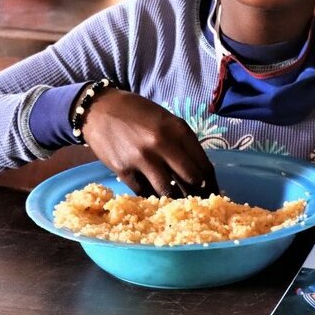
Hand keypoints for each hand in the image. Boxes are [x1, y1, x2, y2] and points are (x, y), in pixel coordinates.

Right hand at [80, 88, 218, 198]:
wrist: (100, 109)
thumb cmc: (138, 113)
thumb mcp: (167, 120)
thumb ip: (182, 143)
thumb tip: (199, 172)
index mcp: (178, 129)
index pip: (203, 164)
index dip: (211, 183)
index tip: (214, 194)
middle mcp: (162, 143)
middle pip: (190, 179)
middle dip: (197, 194)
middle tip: (199, 203)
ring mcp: (141, 158)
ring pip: (168, 190)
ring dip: (175, 199)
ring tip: (178, 205)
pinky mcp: (123, 170)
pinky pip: (144, 192)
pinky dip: (152, 197)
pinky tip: (156, 199)